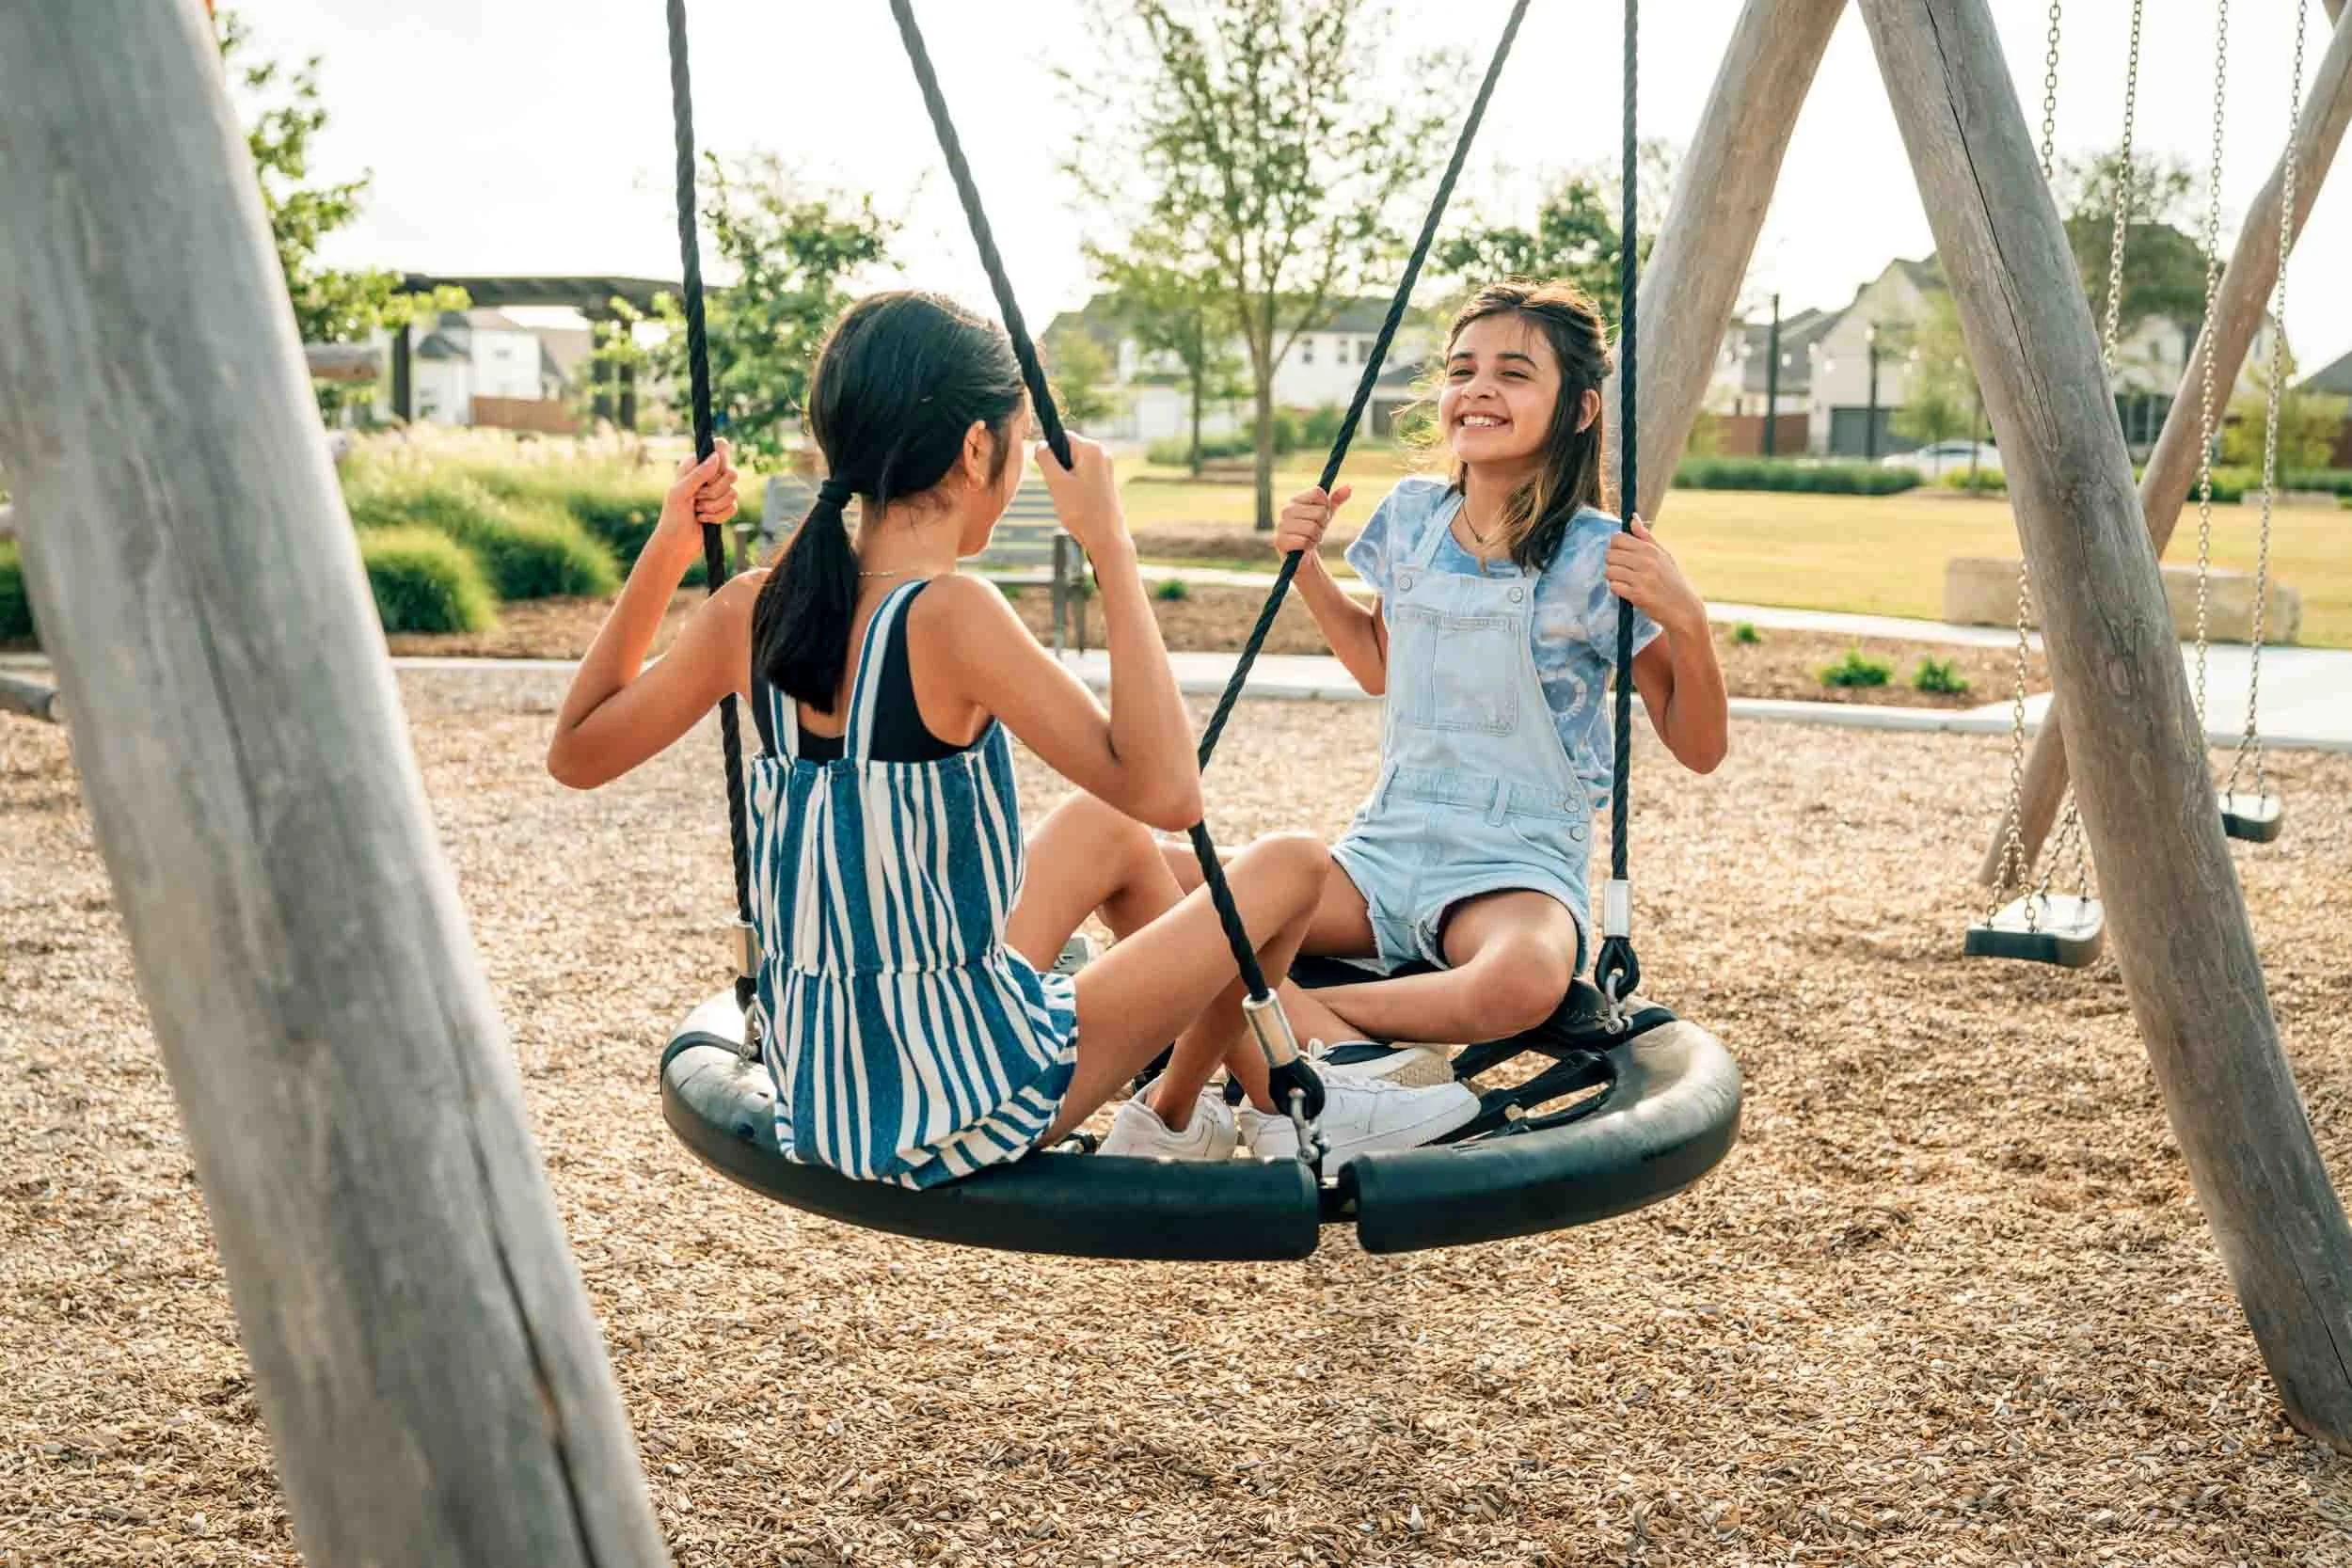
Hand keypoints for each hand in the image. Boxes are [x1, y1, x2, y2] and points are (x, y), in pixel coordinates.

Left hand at [655, 440, 738, 548]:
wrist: (676, 544)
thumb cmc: (673, 517)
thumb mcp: (681, 492)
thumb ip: (698, 474)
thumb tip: (717, 456)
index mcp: (694, 465)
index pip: (718, 449)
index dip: (721, 460)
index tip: (712, 474)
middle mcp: (707, 476)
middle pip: (731, 473)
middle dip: (715, 491)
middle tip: (698, 498)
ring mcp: (716, 492)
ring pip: (734, 493)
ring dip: (714, 506)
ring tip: (698, 511)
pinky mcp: (723, 507)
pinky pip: (734, 507)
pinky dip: (719, 516)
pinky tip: (704, 519)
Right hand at [1033, 435, 1127, 558]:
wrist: (1106, 538)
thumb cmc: (1082, 511)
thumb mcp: (1056, 483)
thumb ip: (1045, 459)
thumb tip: (1041, 444)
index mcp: (1092, 449)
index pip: (1062, 436)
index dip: (1050, 453)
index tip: (1049, 473)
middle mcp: (1102, 454)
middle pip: (1067, 451)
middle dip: (1058, 469)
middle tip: (1061, 490)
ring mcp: (1106, 468)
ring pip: (1073, 466)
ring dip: (1064, 480)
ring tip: (1070, 499)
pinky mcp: (1105, 481)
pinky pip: (1081, 477)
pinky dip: (1074, 488)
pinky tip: (1078, 504)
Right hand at [1274, 483, 1351, 556]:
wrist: (1301, 555)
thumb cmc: (1313, 531)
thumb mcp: (1325, 514)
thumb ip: (1335, 500)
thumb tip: (1349, 487)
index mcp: (1295, 500)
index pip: (1318, 493)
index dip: (1325, 506)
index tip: (1320, 516)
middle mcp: (1286, 510)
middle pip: (1319, 512)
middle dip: (1322, 525)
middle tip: (1315, 530)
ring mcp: (1281, 525)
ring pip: (1313, 528)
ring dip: (1316, 537)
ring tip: (1310, 539)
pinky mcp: (1280, 541)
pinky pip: (1304, 541)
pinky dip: (1309, 546)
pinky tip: (1304, 546)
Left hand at [1604, 516, 1702, 635]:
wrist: (1684, 608)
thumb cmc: (1672, 581)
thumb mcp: (1664, 555)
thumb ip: (1646, 537)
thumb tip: (1632, 518)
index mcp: (1651, 550)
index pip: (1618, 539)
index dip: (1615, 547)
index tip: (1622, 556)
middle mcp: (1646, 561)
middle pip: (1610, 554)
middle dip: (1613, 563)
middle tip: (1625, 571)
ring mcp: (1641, 578)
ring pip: (1609, 571)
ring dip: (1614, 578)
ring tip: (1627, 582)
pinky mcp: (1637, 595)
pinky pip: (1614, 587)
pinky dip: (1618, 590)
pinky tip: (1629, 591)